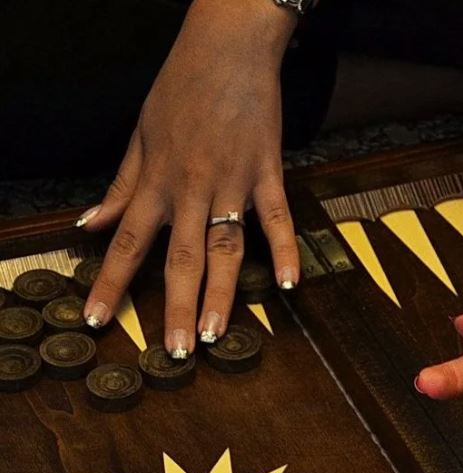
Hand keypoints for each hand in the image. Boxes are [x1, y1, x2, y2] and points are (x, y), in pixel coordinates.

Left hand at [77, 0, 298, 354]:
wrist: (227, 47)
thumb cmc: (181, 88)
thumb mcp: (141, 136)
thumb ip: (121, 187)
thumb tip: (89, 224)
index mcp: (158, 182)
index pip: (127, 243)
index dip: (111, 284)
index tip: (99, 321)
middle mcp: (191, 189)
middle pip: (180, 258)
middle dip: (174, 307)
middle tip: (175, 352)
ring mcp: (233, 183)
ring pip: (224, 247)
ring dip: (220, 293)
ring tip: (214, 334)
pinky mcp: (268, 173)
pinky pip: (277, 218)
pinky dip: (285, 249)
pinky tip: (290, 284)